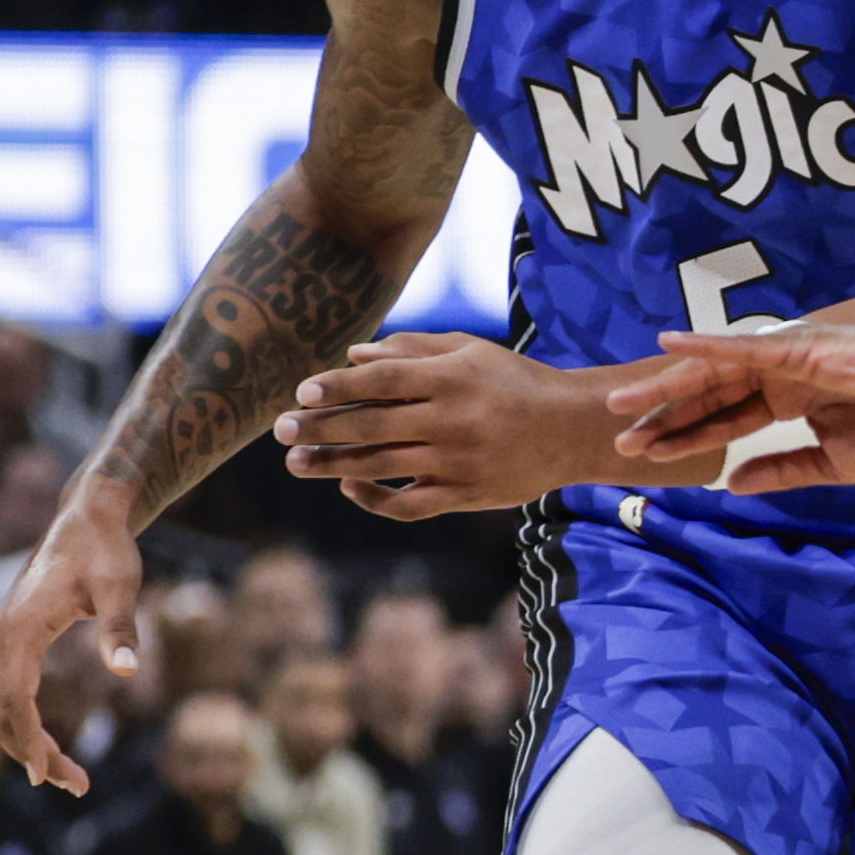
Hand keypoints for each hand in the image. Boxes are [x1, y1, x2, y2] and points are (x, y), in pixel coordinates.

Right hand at [0, 491, 144, 795]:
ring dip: (25, 746)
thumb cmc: (105, 552)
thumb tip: (128, 671)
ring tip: (71, 778)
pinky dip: (21, 727)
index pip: (14, 701)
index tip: (47, 778)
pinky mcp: (9, 644)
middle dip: (31, 754)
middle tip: (78, 786)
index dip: (29, 742)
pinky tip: (50, 748)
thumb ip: (122, 629)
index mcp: (18, 630)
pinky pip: (3, 697)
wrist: (85, 520)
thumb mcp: (120, 587)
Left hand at [279, 332, 619, 515]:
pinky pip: (408, 504)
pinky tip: (349, 486)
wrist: (572, 430)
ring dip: (332, 465)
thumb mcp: (472, 352)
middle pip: (371, 425)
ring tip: (296, 462)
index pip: (381, 381)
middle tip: (281, 430)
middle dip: (320, 428)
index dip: (337, 387)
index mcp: (454, 379)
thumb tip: (352, 355)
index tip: (302, 392)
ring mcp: (459, 462)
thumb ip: (413, 349)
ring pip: (381, 466)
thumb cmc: (516, 382)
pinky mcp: (466, 494)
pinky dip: (374, 498)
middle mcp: (454, 420)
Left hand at [612, 321, 854, 492]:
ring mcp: (781, 359)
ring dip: (667, 386)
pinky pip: (741, 346)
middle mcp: (775, 378)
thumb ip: (781, 471)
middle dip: (663, 417)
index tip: (648, 456)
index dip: (686, 438)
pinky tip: (670, 345)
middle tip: (620, 437)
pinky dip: (704, 344)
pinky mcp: (794, 346)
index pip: (724, 422)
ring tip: (623, 403)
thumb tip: (731, 486)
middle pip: (707, 397)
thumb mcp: (831, 463)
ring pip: (712, 372)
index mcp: (785, 403)